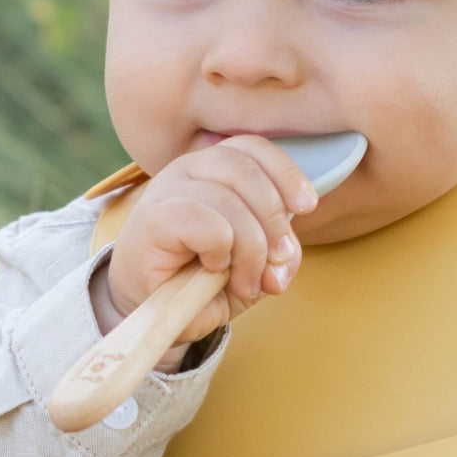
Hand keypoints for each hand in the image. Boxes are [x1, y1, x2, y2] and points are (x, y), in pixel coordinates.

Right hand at [91, 136, 317, 367]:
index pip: (253, 148)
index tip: (307, 207)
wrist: (149, 308)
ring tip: (245, 281)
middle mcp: (188, 170)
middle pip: (246, 171)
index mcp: (213, 168)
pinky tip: (212, 268)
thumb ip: (278, 256)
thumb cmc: (200, 279)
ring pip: (228, 200)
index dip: (285, 173)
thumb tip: (286, 258)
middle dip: (273, 221)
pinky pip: (205, 222)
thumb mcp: (253, 267)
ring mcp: (166, 190)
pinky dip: (220, 250)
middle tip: (274, 264)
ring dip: (249, 248)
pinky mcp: (152, 219)